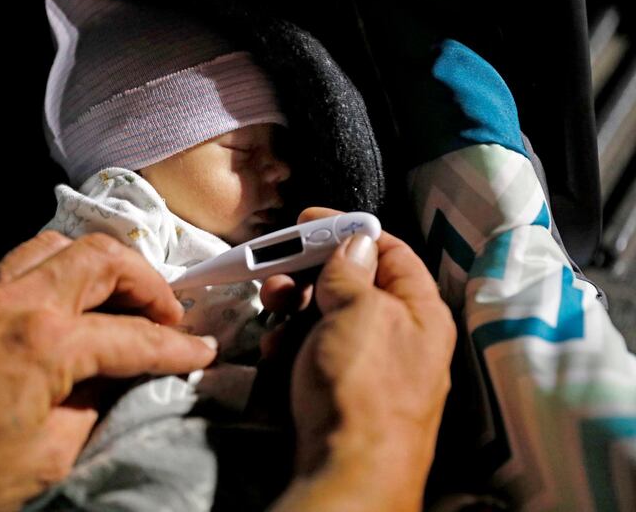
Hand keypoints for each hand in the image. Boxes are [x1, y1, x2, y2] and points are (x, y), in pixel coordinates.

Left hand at [0, 231, 216, 511]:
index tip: (201, 352)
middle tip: (167, 314)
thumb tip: (125, 379)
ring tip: (123, 296)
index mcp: (46, 344)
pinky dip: (62, 266)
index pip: (134, 336)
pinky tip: (73, 296)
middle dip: (148, 283)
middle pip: (104, 259)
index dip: (177, 347)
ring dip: (104, 264)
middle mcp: (19, 302)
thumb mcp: (50, 454)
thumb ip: (98, 405)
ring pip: (63, 243)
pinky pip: (25, 258)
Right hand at [270, 208, 455, 511]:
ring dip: (296, 309)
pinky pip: (320, 352)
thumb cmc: (362, 387)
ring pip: (331, 319)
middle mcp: (403, 335)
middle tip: (278, 275)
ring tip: (273, 313)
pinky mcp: (345, 390)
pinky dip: (295, 344)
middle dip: (311, 274)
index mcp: (421, 310)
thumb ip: (353, 271)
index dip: (348, 230)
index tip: (308, 221)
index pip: (389, 250)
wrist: (349, 472)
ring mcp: (373, 366)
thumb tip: (357, 241)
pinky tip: (276, 350)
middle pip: (355, 284)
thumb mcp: (358, 312)